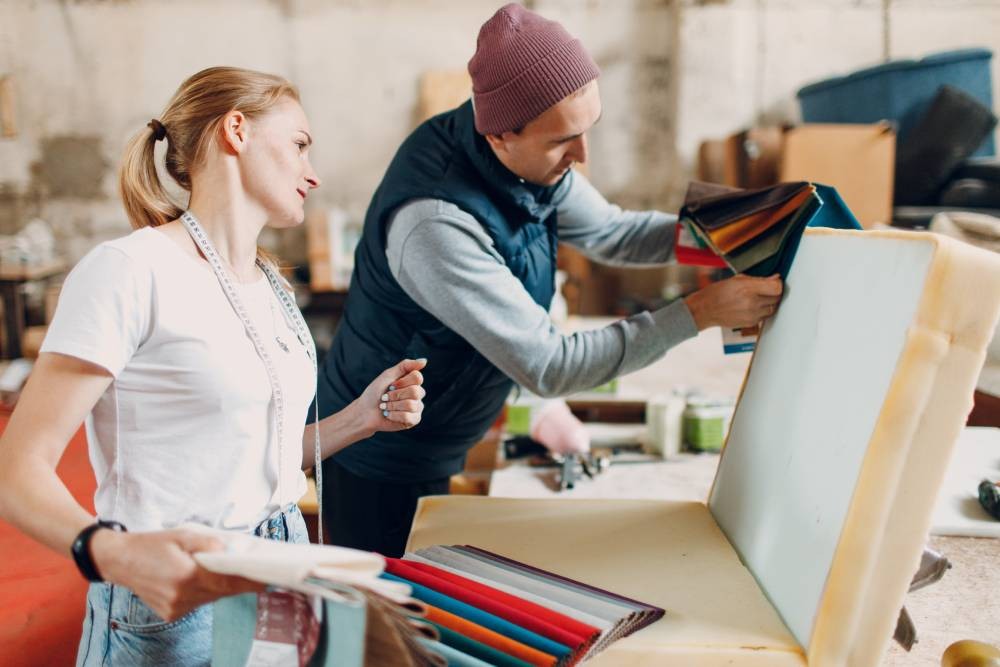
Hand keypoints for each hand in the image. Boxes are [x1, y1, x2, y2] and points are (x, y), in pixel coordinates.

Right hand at [90, 528, 263, 621]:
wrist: (120, 561)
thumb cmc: (152, 544)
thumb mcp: (182, 534)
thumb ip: (209, 543)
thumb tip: (231, 551)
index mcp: (186, 575)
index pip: (227, 581)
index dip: (249, 581)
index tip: (267, 579)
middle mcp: (182, 596)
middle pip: (222, 591)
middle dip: (239, 583)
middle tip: (257, 574)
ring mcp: (176, 608)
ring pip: (211, 598)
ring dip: (221, 586)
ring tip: (229, 571)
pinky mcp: (171, 614)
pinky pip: (198, 602)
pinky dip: (205, 592)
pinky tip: (202, 579)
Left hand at [355, 358, 426, 433]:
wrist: (365, 411)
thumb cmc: (375, 393)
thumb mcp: (388, 375)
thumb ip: (406, 366)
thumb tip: (425, 361)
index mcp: (412, 381)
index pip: (417, 378)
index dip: (402, 382)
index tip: (391, 385)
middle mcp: (417, 393)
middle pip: (415, 392)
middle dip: (395, 395)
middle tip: (385, 397)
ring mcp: (417, 407)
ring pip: (411, 405)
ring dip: (393, 406)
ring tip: (385, 407)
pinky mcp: (414, 420)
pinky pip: (408, 417)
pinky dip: (394, 415)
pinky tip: (389, 415)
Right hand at [684, 274, 782, 329]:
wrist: (705, 310)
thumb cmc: (716, 293)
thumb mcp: (736, 279)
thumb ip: (757, 279)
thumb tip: (774, 278)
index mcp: (747, 289)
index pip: (776, 287)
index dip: (778, 283)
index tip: (775, 281)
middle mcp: (751, 303)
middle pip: (777, 298)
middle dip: (774, 292)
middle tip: (767, 289)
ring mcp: (752, 315)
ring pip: (773, 308)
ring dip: (770, 302)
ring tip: (759, 298)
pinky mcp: (751, 323)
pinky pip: (764, 316)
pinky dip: (762, 310)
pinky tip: (753, 306)